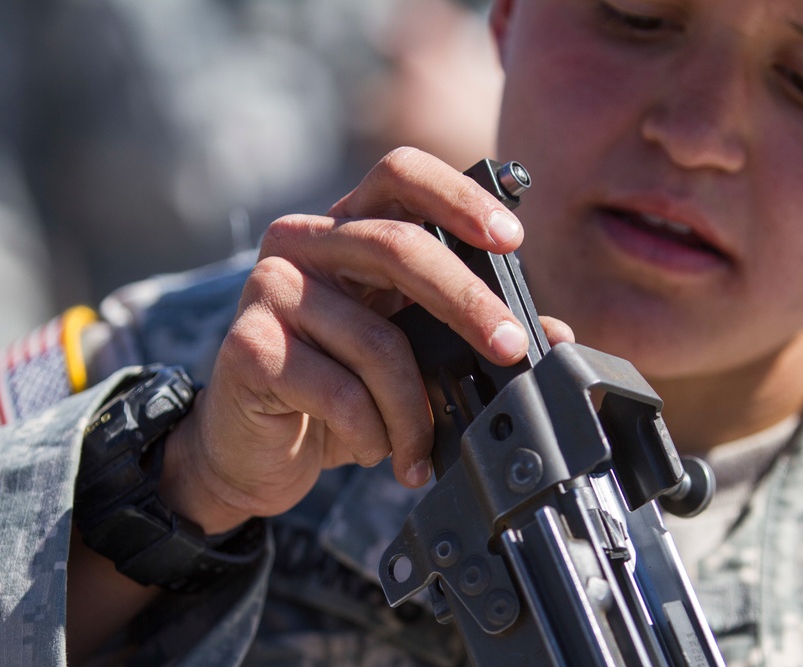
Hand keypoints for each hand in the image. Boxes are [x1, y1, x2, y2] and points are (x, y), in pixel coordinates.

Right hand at [160, 148, 572, 532]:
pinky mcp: (248, 345)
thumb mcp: (411, 355)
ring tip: (418, 445)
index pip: (401, 176)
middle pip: (398, 246)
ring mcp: (269, 288)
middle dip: (467, 301)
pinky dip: (372, 430)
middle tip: (509, 349)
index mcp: (347, 230)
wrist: (255, 451)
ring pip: (376, 338)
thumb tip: (554, 334)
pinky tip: (369, 447)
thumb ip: (469, 333)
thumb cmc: (338, 392)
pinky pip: (339, 388)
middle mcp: (303, 243)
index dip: (459, 196)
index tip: (511, 239)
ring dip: (414, 407)